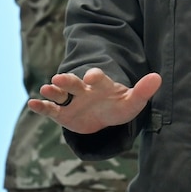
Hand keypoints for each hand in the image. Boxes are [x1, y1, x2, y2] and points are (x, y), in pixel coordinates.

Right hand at [27, 68, 161, 134]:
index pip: (97, 77)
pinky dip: (41, 107)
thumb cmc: (119, 106)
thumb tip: (158, 77)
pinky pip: (50, 109)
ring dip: (53, 90)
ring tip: (46, 88)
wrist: (105, 115)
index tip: (91, 77)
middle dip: (67, 80)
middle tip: (59, 78)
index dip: (95, 76)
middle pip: (74, 82)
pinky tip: (32, 104)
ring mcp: (71, 100)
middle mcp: (83, 89)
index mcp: (100, 84)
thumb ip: (143, 90)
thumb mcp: (133, 101)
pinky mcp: (62, 113)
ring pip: (60, 93)